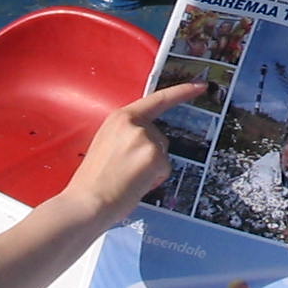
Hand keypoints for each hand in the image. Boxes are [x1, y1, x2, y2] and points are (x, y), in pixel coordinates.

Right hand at [63, 81, 205, 218]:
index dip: (182, 91)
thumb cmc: (94, 179)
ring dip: (152, 168)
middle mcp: (135, 124)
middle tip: (126, 172)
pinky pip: (165, 168)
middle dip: (151, 155)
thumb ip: (127, 135)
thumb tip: (147, 142)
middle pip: (160, 136)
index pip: (157, 99)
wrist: (87, 201)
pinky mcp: (155, 156)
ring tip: (128, 179)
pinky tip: (137, 184)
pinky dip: (155, 179)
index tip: (201, 86)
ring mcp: (147, 138)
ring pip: (162, 154)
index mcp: (120, 118)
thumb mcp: (106, 143)